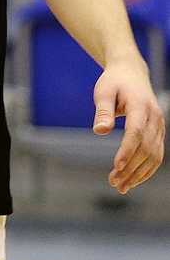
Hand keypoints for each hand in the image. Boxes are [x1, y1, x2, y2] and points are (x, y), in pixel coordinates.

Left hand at [93, 55, 165, 192]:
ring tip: (121, 187)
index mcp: (140, 106)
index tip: (116, 166)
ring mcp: (159, 126)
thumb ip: (103, 112)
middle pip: (145, 148)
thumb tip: (100, 131)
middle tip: (114, 183)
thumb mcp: (103, 92)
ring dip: (139, 173)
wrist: (131, 73)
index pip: (136, 133)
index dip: (127, 151)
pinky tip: (134, 180)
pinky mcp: (158, 133)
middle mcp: (154, 118)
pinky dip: (147, 169)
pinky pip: (156, 154)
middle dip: (131, 168)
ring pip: (154, 155)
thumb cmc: (114, 82)